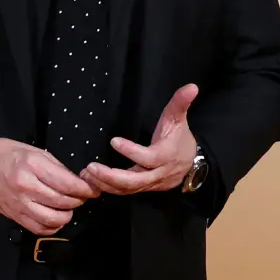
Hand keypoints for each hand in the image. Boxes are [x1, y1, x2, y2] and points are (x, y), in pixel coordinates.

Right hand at [0, 137, 100, 232]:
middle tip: (82, 196)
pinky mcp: (14, 216)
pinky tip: (55, 217)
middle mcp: (26, 187)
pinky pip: (39, 228)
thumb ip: (56, 168)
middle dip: (78, 200)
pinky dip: (52, 226)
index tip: (93, 190)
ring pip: (53, 220)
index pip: (67, 184)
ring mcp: (19, 204)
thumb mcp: (34, 151)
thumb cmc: (7, 154)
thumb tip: (77, 182)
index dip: (85, 189)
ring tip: (68, 207)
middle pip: (63, 202)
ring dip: (66, 215)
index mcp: (32, 166)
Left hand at [82, 84, 198, 194]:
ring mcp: (150, 184)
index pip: (148, 157)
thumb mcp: (179, 119)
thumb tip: (192, 87)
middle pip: (134, 180)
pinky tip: (93, 181)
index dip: (131, 151)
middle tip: (91, 167)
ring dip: (105, 184)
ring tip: (87, 174)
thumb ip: (181, 103)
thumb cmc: (180, 139)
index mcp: (166, 155)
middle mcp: (158, 173)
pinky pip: (125, 192)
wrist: (191, 164)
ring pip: (127, 189)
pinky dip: (109, 188)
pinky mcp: (144, 189)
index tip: (113, 140)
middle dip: (111, 176)